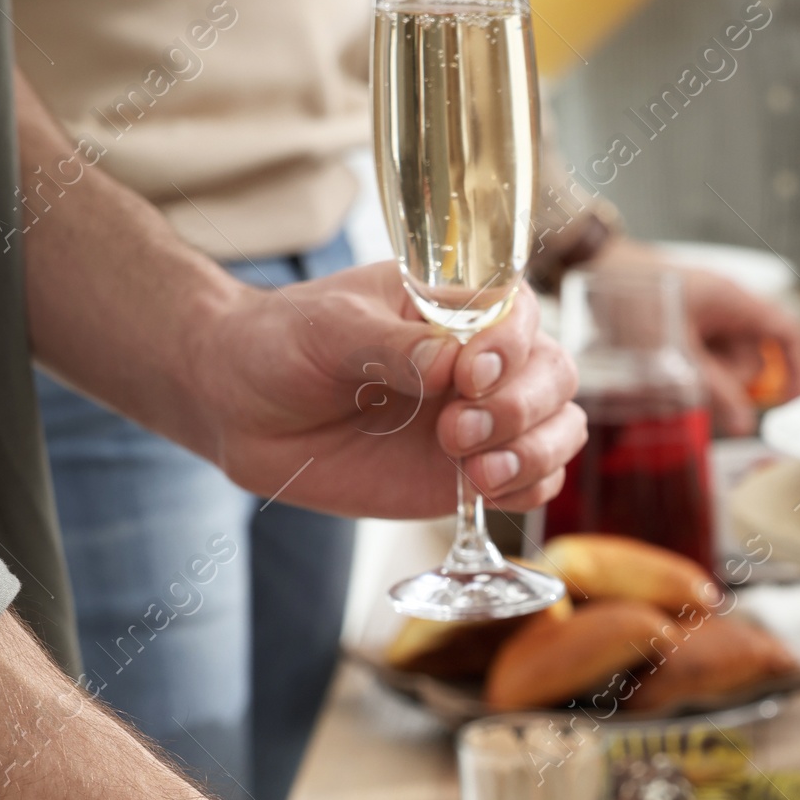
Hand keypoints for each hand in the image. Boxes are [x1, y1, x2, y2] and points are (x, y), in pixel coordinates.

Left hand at [196, 265, 583, 516]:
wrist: (241, 409)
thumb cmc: (281, 345)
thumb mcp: (327, 330)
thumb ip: (390, 345)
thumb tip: (449, 364)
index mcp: (453, 309)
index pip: (520, 315)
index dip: (510, 347)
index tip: (467, 375)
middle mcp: (480, 363)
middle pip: (554, 375)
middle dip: (520, 408)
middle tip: (455, 432)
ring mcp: (480, 421)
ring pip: (558, 430)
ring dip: (534, 452)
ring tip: (475, 472)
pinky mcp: (467, 475)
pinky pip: (533, 482)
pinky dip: (528, 488)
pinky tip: (483, 490)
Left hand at [595, 242, 799, 436]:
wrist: (594, 268)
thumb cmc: (633, 298)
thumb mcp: (676, 352)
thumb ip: (713, 389)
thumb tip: (745, 426)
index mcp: (735, 301)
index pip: (787, 331)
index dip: (798, 367)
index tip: (792, 400)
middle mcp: (728, 307)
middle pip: (753, 358)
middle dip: (729, 380)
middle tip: (691, 381)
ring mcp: (709, 316)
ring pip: (726, 362)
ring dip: (706, 377)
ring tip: (668, 365)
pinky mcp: (690, 325)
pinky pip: (705, 356)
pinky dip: (693, 369)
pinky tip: (666, 365)